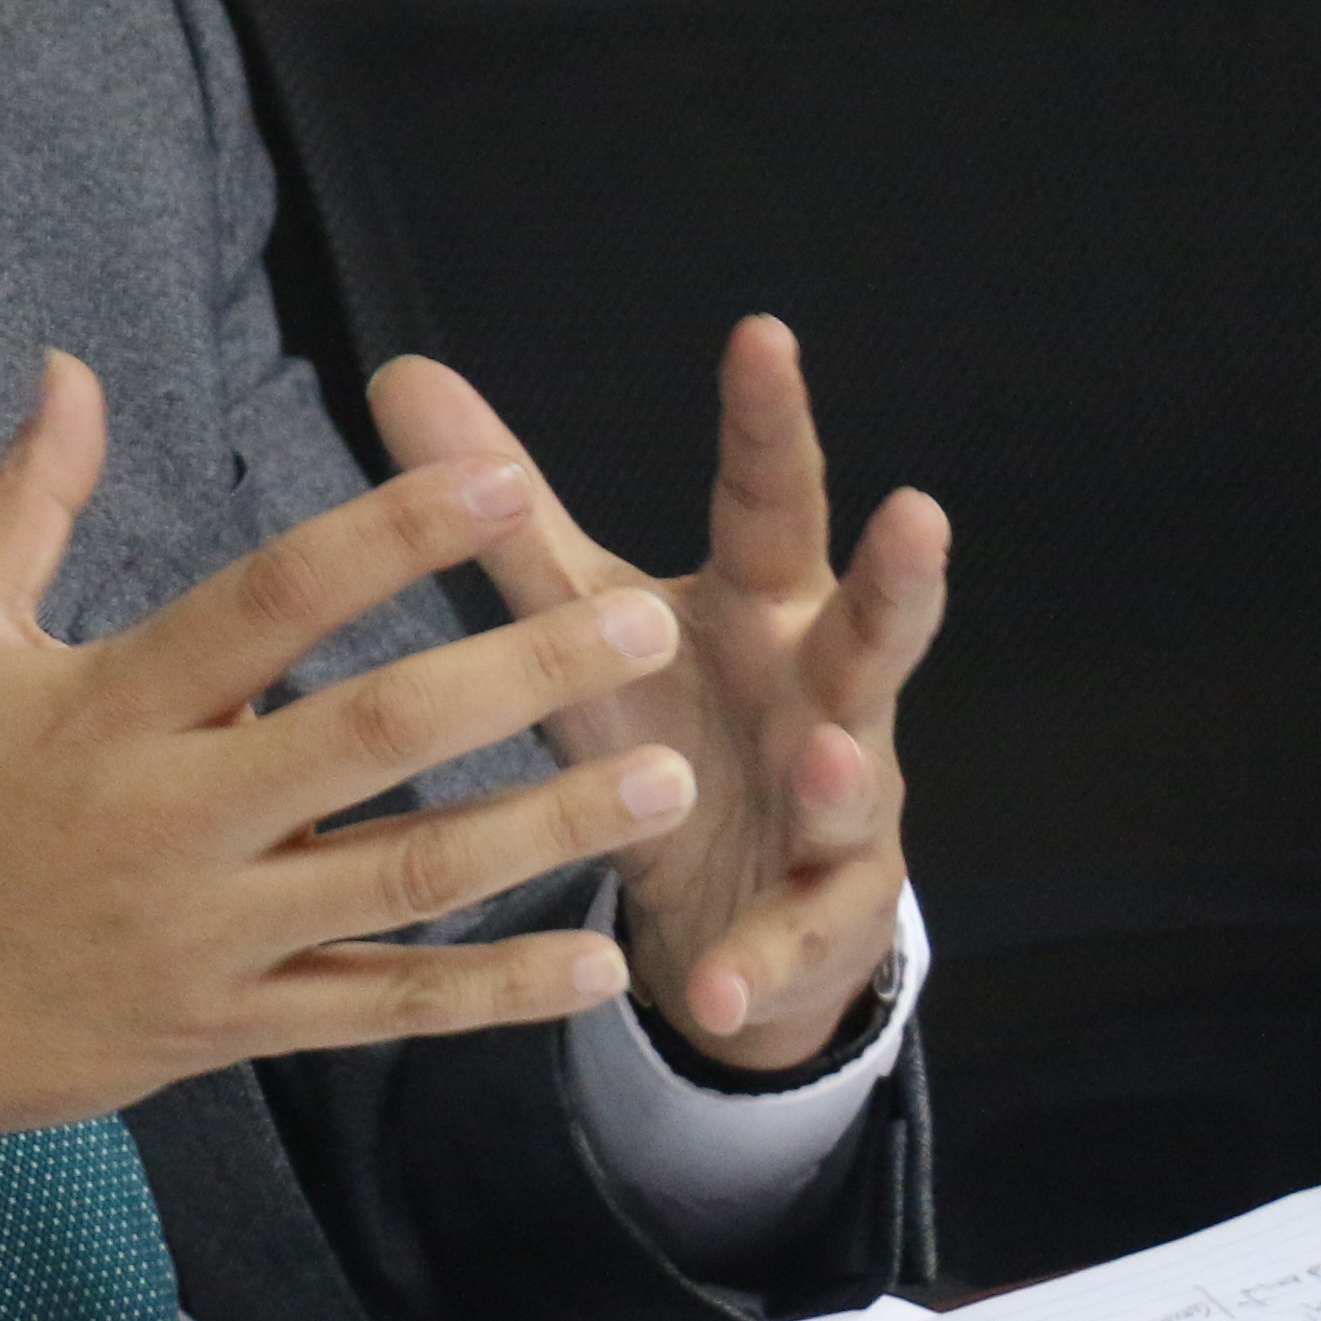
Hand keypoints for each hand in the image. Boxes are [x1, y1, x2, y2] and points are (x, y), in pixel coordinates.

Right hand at [0, 352, 693, 1195]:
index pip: (269, 603)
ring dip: (546, 830)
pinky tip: (594, 965)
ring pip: (404, 884)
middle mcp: (167, 822)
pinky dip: (493, 996)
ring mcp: (205, 939)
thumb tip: (69, 371)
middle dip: (517, 678)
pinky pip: (379, 1014)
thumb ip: (22, 505)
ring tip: (667, 780)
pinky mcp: (222, 1030)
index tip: (498, 482)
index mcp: (103, 709)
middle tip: (639, 624)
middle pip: (371, 741)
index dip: (389, 535)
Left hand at [368, 322, 941, 1070]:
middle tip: (920, 515)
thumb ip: (509, 514)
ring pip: (857, 780)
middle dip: (898, 578)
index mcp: (761, 606)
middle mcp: (821, 691)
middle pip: (871, 626)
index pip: (769, 499)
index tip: (760, 333)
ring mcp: (842, 805)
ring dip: (841, 770)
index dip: (767, 419)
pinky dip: (760, 959)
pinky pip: (797, 937)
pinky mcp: (827, 914)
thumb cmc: (666, 723)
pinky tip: (719, 987)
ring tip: (821, 757)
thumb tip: (400, 373)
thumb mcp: (587, 622)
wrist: (732, 900)